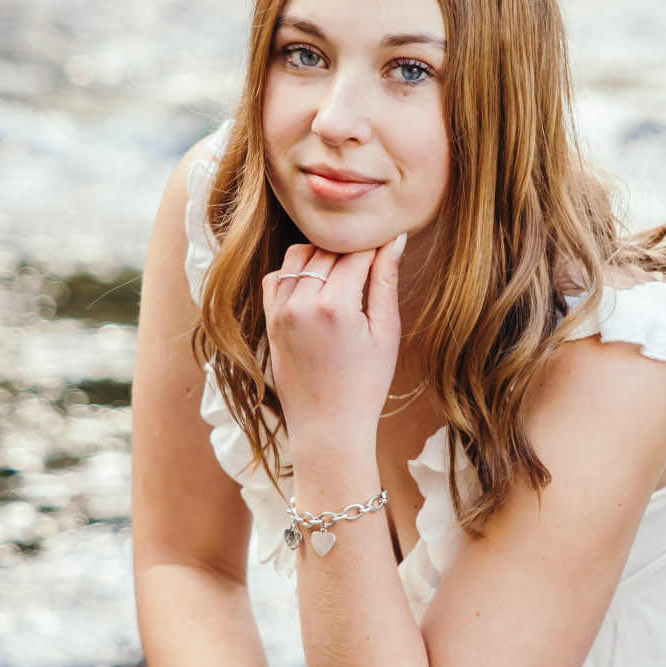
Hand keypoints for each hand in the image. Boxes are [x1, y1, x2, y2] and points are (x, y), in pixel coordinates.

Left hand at [262, 234, 407, 438]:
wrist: (328, 426)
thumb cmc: (365, 385)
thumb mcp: (386, 333)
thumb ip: (386, 281)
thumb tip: (395, 239)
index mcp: (335, 306)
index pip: (356, 252)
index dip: (375, 247)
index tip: (387, 246)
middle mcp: (301, 303)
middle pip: (328, 250)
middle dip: (351, 250)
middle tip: (370, 261)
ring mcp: (280, 311)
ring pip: (300, 256)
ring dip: (322, 255)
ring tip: (344, 274)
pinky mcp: (270, 320)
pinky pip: (277, 277)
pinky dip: (296, 271)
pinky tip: (317, 285)